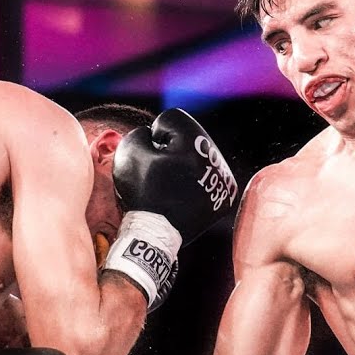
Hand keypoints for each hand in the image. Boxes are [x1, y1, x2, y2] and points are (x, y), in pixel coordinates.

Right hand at [104, 108, 239, 309]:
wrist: (156, 235)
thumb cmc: (142, 192)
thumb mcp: (130, 153)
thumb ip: (141, 132)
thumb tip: (156, 135)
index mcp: (193, 143)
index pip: (171, 119)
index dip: (154, 134)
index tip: (151, 155)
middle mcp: (214, 157)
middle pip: (189, 137)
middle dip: (172, 148)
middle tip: (160, 170)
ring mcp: (222, 178)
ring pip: (200, 157)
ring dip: (185, 163)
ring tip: (171, 183)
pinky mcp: (225, 196)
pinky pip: (208, 177)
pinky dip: (196, 182)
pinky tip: (183, 194)